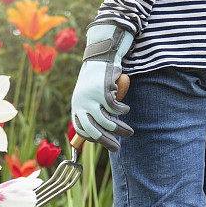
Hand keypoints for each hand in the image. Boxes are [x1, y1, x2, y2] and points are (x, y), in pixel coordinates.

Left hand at [71, 22, 133, 151]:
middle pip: (94, 131)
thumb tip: (99, 134)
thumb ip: (91, 112)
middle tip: (117, 149)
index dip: (93, 139)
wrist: (100, 57)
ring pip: (107, 122)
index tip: (104, 142)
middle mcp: (81, 104)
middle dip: (107, 142)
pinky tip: (125, 108)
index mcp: (76, 106)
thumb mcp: (89, 97)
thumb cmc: (96, 80)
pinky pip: (115, 109)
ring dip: (120, 129)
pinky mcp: (103, 92)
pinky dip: (122, 110)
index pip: (81, 130)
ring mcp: (91, 98)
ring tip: (129, 132)